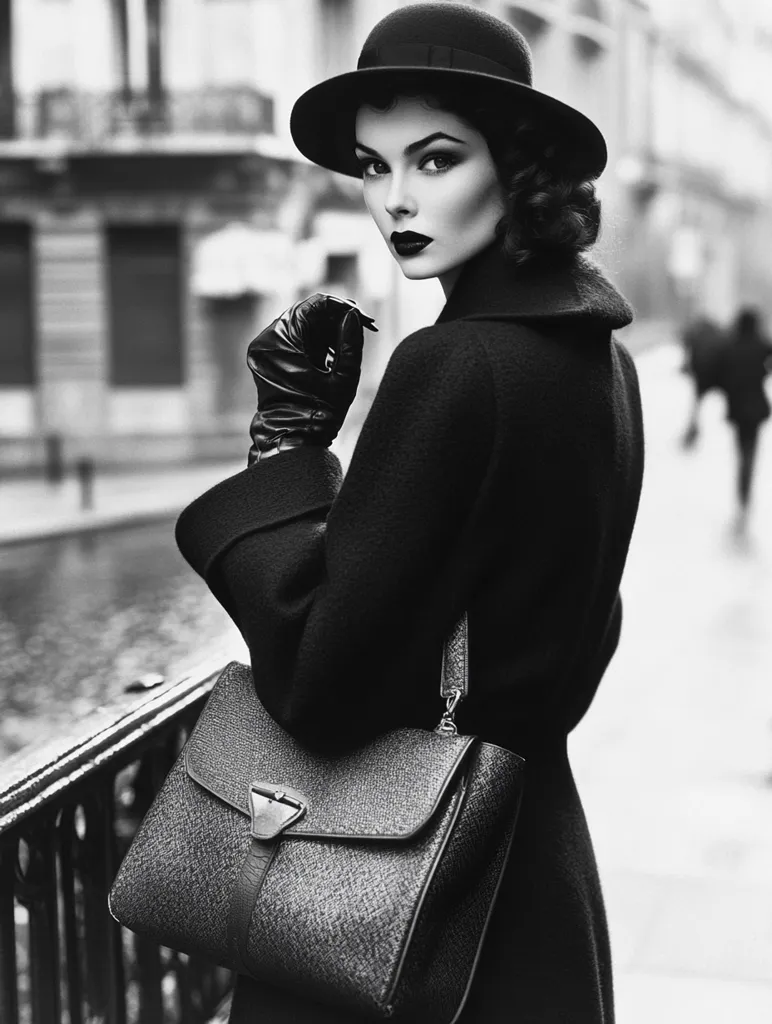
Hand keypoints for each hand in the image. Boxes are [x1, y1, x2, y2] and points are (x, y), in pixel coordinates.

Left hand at [246, 293, 377, 464]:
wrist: (292, 441)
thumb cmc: (318, 415)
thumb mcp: (343, 379)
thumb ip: (351, 343)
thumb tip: (353, 316)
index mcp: (279, 344)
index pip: (311, 307)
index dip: (339, 307)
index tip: (360, 317)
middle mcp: (266, 342)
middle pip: (304, 314)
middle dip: (333, 318)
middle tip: (359, 327)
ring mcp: (265, 350)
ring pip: (300, 325)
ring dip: (325, 329)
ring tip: (348, 343)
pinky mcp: (269, 358)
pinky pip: (294, 339)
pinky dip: (314, 340)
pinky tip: (332, 352)